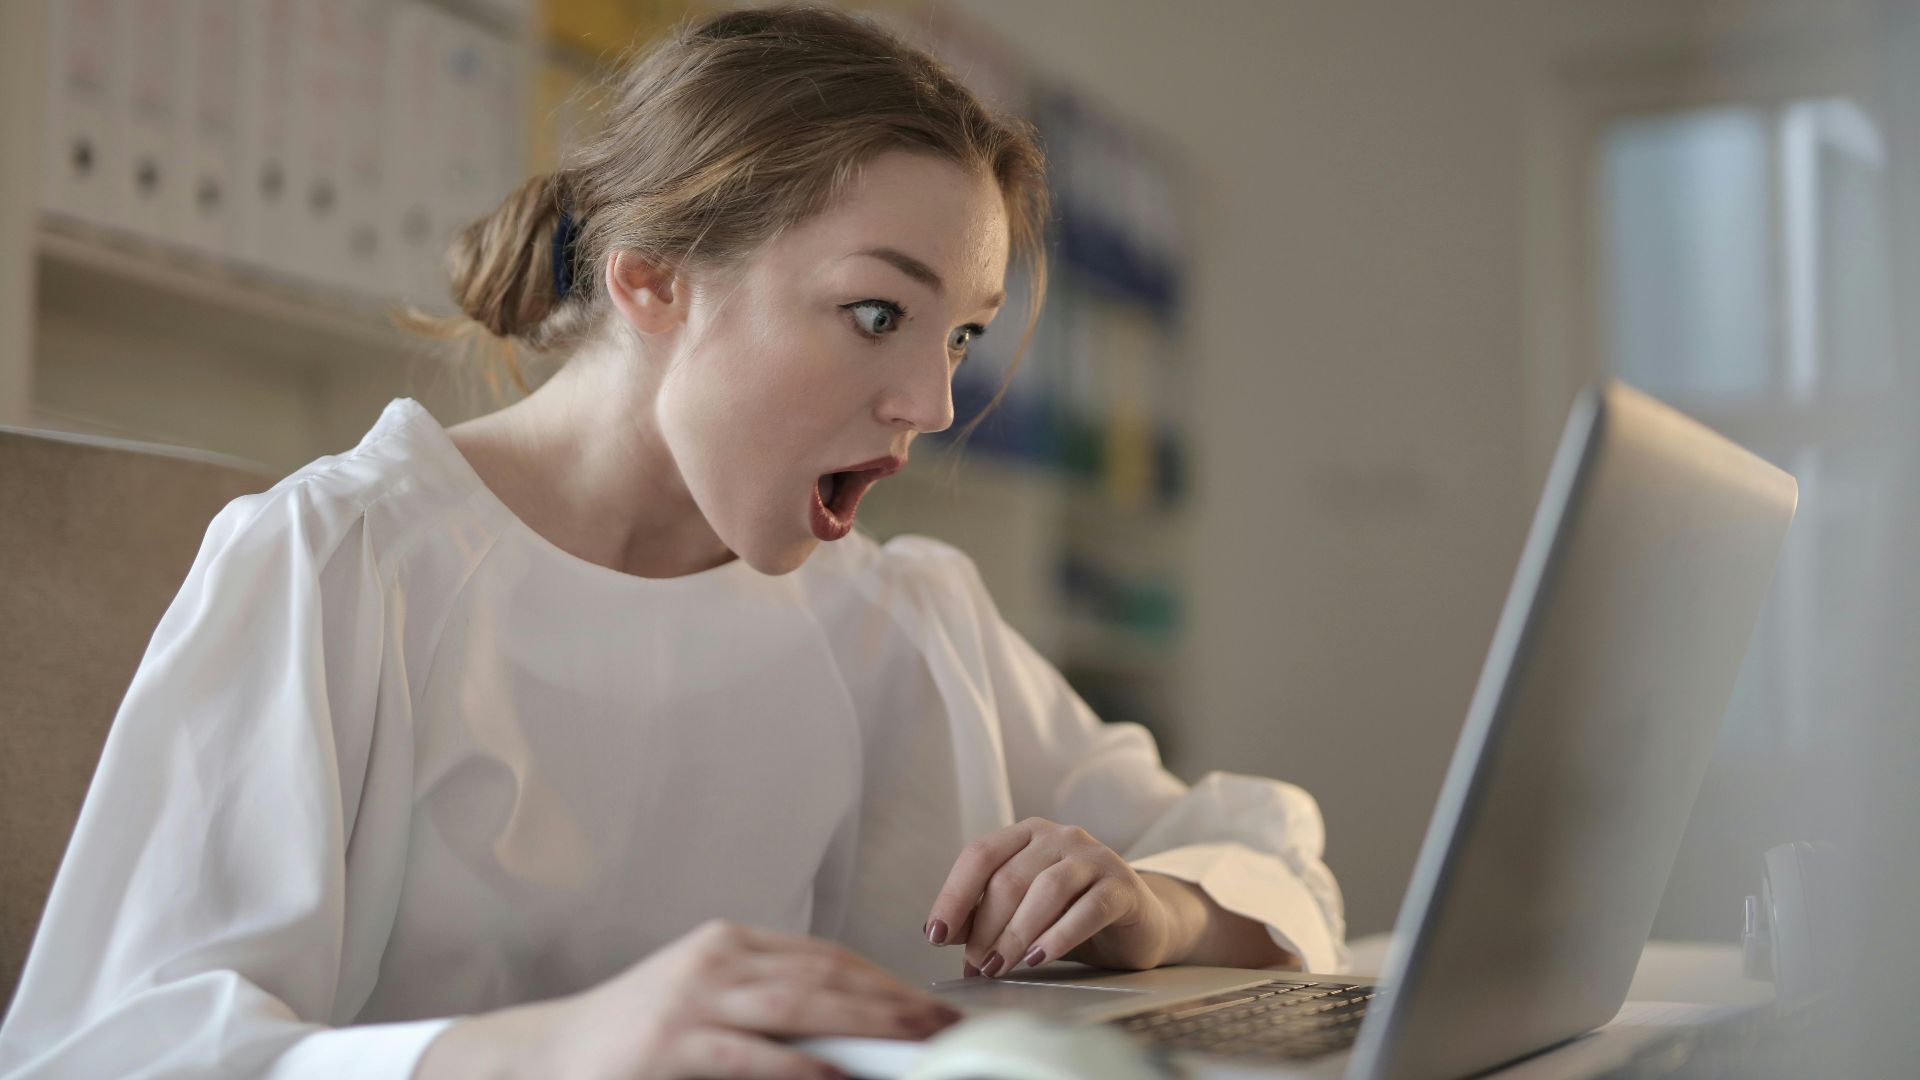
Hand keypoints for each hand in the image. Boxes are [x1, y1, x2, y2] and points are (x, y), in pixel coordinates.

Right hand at [413, 919, 960, 1079]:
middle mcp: (716, 959)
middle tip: (947, 1026)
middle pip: (826, 974)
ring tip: (917, 1045)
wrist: (544, 1056)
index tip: (930, 1006)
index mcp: (729, 944)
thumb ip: (767, 1009)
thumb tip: (846, 1038)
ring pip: (801, 1005)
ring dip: (868, 1025)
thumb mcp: (703, 1005)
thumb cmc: (631, 1038)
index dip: (884, 979)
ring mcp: (692, 1000)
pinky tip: (840, 1076)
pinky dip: (803, 1067)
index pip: (826, 955)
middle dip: (894, 1000)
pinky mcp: (672, 1044)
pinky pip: (753, 1056)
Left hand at [922, 817, 1185, 977]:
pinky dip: (1059, 935)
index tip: (936, 934)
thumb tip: (942, 934)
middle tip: (977, 964)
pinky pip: (1087, 908)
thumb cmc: (1071, 914)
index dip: (954, 895)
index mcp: (1028, 834)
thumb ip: (986, 916)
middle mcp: (1060, 836)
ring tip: (1000, 966)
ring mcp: (1094, 857)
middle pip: (1010, 878)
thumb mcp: (1023, 912)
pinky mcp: (1123, 886)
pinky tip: (1038, 958)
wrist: (1139, 922)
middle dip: (986, 927)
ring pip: (1046, 890)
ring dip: (1016, 933)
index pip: (980, 855)